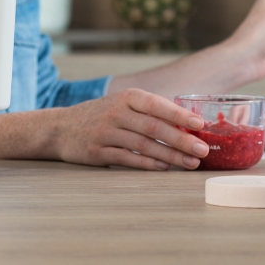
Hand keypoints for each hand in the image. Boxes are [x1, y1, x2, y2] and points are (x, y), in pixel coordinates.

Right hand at [52, 88, 208, 169]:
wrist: (61, 127)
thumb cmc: (100, 115)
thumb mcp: (121, 103)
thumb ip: (147, 110)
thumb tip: (185, 123)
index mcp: (126, 97)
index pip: (157, 104)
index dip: (179, 115)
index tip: (200, 124)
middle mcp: (116, 112)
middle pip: (154, 127)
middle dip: (181, 140)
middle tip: (203, 150)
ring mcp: (106, 132)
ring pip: (144, 146)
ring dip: (170, 156)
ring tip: (190, 163)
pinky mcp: (98, 152)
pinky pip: (128, 159)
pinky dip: (148, 165)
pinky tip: (164, 168)